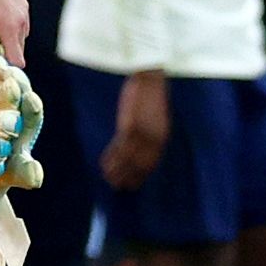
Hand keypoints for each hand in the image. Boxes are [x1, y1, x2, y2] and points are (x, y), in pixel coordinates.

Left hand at [0, 0, 28, 69]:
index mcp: (9, 28)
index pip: (17, 61)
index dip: (6, 68)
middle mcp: (21, 21)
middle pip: (18, 50)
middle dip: (4, 54)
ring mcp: (24, 12)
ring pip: (19, 38)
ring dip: (7, 40)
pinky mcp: (23, 4)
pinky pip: (20, 24)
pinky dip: (9, 28)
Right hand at [100, 69, 167, 190]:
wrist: (149, 78)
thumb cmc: (151, 94)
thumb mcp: (156, 116)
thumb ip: (151, 131)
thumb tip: (142, 143)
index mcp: (161, 136)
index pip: (151, 162)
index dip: (140, 174)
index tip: (133, 184)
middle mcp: (153, 139)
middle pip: (139, 164)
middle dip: (129, 177)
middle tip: (119, 187)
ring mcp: (141, 133)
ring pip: (127, 159)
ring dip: (117, 171)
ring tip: (108, 179)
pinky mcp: (129, 127)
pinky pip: (118, 147)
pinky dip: (110, 158)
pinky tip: (104, 165)